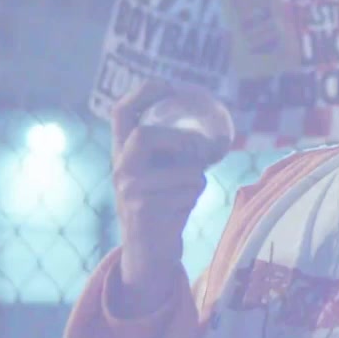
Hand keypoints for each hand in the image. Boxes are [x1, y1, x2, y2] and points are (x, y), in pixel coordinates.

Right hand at [109, 80, 220, 312]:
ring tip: (186, 193)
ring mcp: (129, 189)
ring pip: (182, 170)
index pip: (122, 112)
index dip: (142, 93)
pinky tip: (181, 209)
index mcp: (124, 151)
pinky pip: (188, 191)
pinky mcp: (143, 210)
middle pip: (144, 136)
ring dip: (196, 179)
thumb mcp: (166, 171)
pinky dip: (195, 196)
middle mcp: (120, 167)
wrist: (150, 252)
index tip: (168, 85)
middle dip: (179, 140)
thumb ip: (181, 151)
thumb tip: (219, 135)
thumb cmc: (165, 204)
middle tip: (195, 148)